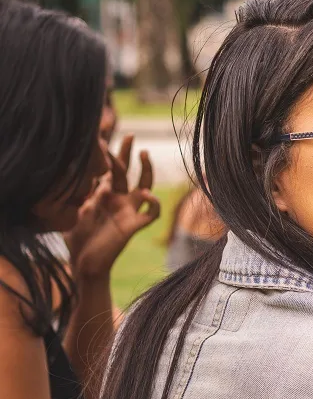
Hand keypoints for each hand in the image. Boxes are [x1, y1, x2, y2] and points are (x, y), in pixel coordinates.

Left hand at [65, 135, 160, 276]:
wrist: (84, 263)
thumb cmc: (78, 239)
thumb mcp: (73, 209)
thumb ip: (78, 192)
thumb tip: (77, 172)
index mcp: (105, 195)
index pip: (110, 170)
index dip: (109, 154)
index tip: (102, 138)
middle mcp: (119, 200)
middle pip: (128, 172)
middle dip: (128, 153)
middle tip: (129, 135)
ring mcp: (128, 211)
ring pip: (145, 186)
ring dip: (146, 170)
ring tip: (144, 154)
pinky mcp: (134, 225)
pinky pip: (151, 213)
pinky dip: (153, 204)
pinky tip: (148, 195)